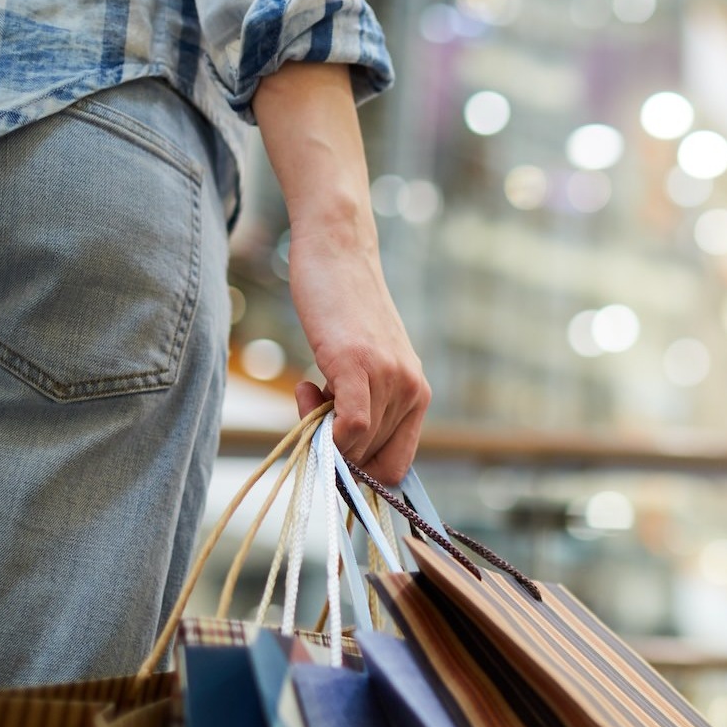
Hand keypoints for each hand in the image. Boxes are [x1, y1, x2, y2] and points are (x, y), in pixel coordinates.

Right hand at [288, 222, 429, 482]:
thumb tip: (339, 453)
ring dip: (320, 429)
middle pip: (370, 460)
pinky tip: (307, 393)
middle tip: (311, 403)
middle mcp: (412, 390)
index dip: (360, 474)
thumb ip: (364, 405)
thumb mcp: (366, 365)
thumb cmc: (344, 311)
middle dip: (334, 448)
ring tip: (309, 386)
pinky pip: (351, 426)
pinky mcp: (359, 364)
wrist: (339, 252)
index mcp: (418, 395)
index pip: (396, 468)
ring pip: (357, 446)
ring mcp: (389, 378)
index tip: (330, 450)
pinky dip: (329, 433)